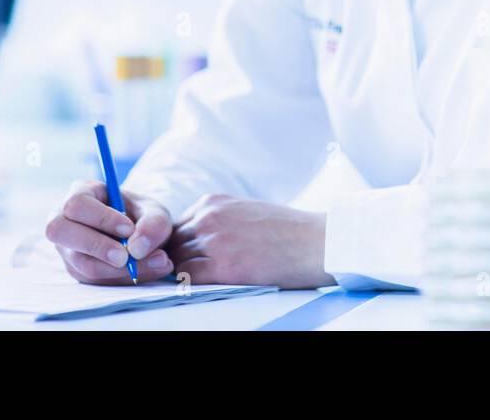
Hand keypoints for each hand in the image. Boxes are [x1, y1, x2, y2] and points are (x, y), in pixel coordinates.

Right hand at [45, 180, 174, 284]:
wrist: (142, 236)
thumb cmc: (142, 216)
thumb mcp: (155, 211)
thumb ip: (153, 223)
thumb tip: (137, 249)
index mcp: (81, 193)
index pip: (77, 204)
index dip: (101, 218)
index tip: (128, 229)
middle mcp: (64, 219)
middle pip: (59, 231)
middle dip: (96, 246)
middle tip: (126, 256)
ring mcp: (67, 247)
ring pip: (80, 262)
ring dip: (117, 269)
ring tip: (155, 262)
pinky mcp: (77, 270)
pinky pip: (93, 281)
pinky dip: (122, 278)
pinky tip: (147, 270)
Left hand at [165, 194, 336, 289]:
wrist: (316, 241)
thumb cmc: (288, 230)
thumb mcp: (244, 212)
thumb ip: (218, 221)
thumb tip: (196, 242)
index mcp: (213, 202)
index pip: (176, 226)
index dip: (178, 246)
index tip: (184, 259)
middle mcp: (209, 217)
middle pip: (173, 244)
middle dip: (176, 260)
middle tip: (186, 275)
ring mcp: (214, 241)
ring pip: (177, 261)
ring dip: (183, 273)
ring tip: (197, 282)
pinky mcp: (223, 266)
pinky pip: (188, 277)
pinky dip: (190, 285)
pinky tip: (204, 287)